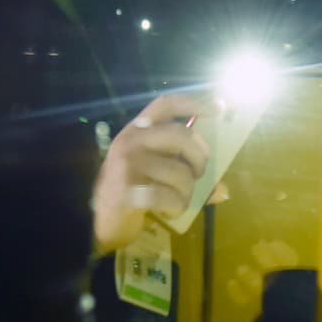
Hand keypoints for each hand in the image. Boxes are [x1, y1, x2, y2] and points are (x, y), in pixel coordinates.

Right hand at [93, 94, 209, 251]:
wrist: (98, 219)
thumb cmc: (132, 190)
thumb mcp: (155, 171)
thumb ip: (184, 169)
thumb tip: (223, 190)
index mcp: (137, 130)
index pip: (166, 104)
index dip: (194, 102)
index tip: (220, 108)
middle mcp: (131, 140)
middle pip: (182, 136)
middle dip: (200, 157)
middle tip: (198, 173)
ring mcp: (127, 164)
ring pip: (180, 173)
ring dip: (188, 192)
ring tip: (178, 199)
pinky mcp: (126, 190)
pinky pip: (169, 197)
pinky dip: (176, 208)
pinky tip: (169, 211)